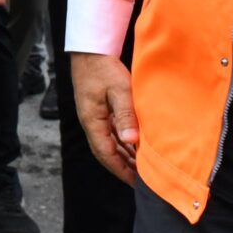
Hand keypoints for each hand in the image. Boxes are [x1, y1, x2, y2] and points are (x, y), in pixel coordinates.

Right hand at [70, 52, 137, 184]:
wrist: (90, 50)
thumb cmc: (103, 68)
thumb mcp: (119, 90)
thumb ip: (125, 116)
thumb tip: (131, 141)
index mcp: (93, 121)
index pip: (106, 154)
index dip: (121, 170)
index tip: (136, 182)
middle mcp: (91, 122)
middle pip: (106, 152)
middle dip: (123, 167)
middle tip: (142, 179)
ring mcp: (94, 116)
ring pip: (108, 143)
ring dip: (123, 156)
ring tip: (141, 166)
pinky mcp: (98, 110)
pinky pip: (110, 132)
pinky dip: (122, 142)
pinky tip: (133, 145)